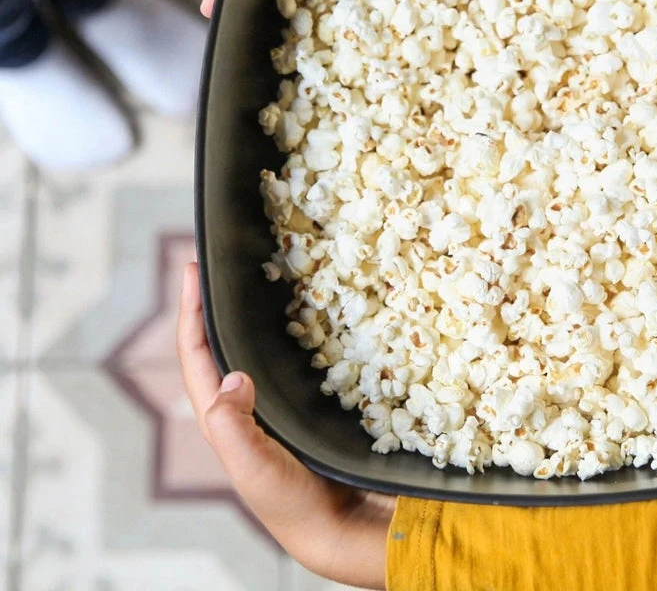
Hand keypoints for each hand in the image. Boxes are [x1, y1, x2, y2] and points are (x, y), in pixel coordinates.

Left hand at [177, 263, 392, 587]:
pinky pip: (286, 357)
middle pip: (217, 345)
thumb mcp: (255, 469)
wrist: (337, 524)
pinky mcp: (302, 403)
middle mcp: (243, 405)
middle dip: (213, 304)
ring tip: (254, 278)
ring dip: (246, 315)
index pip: (196, 355)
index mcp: (222, 416)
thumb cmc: (292, 502)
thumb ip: (235, 430)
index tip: (192, 270)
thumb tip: (232, 377)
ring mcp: (272, 404)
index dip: (189, 312)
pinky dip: (286, 331)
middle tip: (218, 263)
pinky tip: (304, 311)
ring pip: (250, 348)